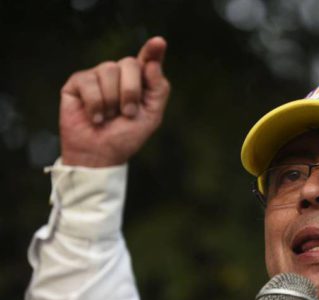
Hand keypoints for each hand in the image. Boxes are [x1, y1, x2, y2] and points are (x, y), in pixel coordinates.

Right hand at [59, 36, 170, 166]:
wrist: (100, 154)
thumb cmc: (126, 136)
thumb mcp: (152, 116)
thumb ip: (158, 89)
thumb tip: (152, 63)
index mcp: (140, 82)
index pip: (147, 60)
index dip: (153, 50)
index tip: (159, 42)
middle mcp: (119, 75)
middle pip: (130, 63)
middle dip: (131, 91)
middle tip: (128, 113)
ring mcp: (97, 76)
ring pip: (109, 70)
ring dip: (112, 100)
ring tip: (109, 116)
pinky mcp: (77, 83)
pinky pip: (89, 82)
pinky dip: (95, 104)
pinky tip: (95, 117)